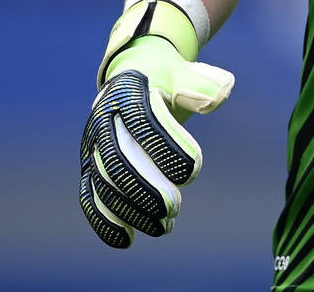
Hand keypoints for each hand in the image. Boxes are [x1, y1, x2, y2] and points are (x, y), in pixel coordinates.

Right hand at [78, 27, 234, 247]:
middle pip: (117, 158)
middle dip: (144, 187)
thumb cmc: (164, 78)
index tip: (193, 170)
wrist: (132, 75)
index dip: (165, 147)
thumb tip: (223, 92)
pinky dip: (104, 221)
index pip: (142, 122)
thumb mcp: (182, 72)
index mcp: (127, 92)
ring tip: (164, 228)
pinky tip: (127, 240)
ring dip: (131, 210)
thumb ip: (202, 83)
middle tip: (174, 208)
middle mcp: (103, 119)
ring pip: (103, 183)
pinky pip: (90, 196)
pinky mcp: (90, 166)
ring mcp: (93, 144)